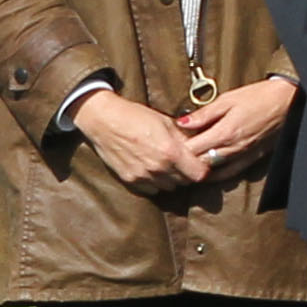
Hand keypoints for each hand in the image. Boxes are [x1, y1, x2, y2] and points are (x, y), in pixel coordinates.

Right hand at [70, 86, 213, 191]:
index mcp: (170, 152)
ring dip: (172, 179)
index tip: (200, 162)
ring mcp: (143, 176)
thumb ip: (185, 138)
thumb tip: (202, 146)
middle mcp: (158, 168)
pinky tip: (152, 169)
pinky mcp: (130, 181)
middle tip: (184, 162)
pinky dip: (156, 183)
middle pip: (185, 182)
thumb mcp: (166, 122)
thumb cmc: (136, 116)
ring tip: (167, 164)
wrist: (104, 120)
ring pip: (169, 187)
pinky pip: (152, 190)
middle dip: (188, 173)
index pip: (199, 174)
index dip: (202, 169)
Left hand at [176, 75, 295, 175]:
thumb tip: (181, 123)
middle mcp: (232, 148)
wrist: (286, 102)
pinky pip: (230, 173)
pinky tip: (208, 173)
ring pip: (213, 170)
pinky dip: (216, 175)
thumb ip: (204, 114)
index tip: (169, 144)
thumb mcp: (228, 99)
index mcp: (224, 132)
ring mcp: (242, 155)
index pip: (192, 149)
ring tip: (186, 164)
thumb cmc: (258, 97)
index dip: (178, 149)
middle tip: (174, 155)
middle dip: (185, 160)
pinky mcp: (252, 158)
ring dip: (198, 168)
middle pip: (200, 162)